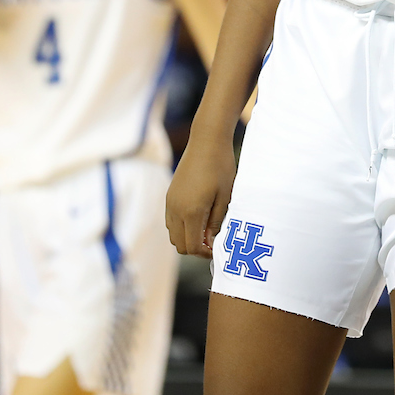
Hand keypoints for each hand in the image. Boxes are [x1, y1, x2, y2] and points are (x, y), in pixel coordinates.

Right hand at [165, 133, 235, 257]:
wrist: (206, 141)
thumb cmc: (221, 167)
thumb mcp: (225, 197)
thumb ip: (216, 222)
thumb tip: (210, 241)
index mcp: (191, 212)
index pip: (192, 246)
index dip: (205, 253)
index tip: (217, 248)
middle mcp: (176, 209)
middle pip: (180, 245)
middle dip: (195, 248)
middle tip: (212, 242)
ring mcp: (170, 202)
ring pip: (173, 234)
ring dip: (187, 237)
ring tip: (206, 230)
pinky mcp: (170, 195)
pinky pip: (171, 221)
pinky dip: (181, 227)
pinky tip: (198, 218)